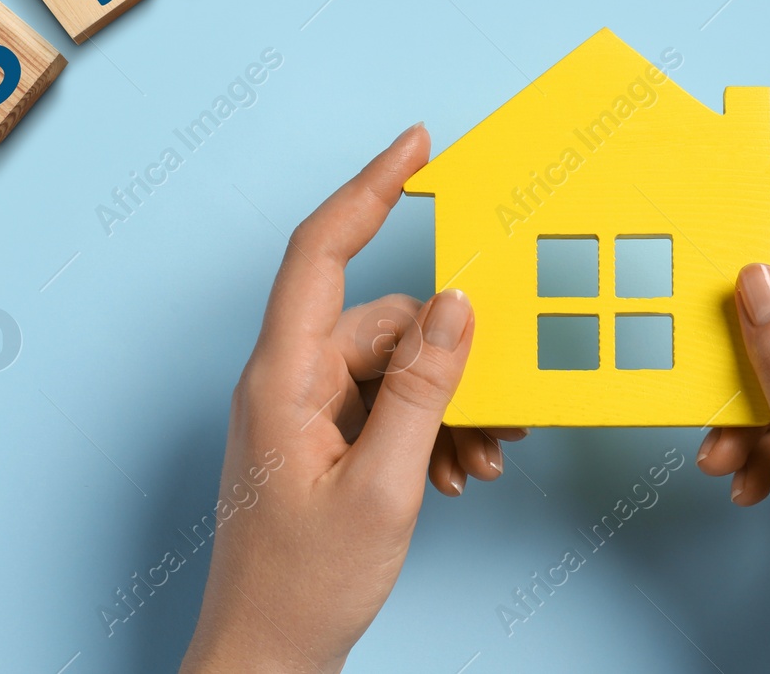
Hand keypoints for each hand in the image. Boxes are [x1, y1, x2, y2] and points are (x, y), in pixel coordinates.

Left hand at [180, 124, 523, 673]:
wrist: (267, 658)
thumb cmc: (303, 586)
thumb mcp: (384, 486)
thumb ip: (425, 390)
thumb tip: (458, 305)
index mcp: (282, 377)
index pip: (322, 251)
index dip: (371, 188)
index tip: (417, 145)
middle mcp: (287, 380)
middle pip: (384, 323)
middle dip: (451, 359)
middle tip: (502, 411)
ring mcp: (302, 409)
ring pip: (395, 366)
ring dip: (446, 405)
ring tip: (477, 461)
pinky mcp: (320, 437)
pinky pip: (387, 403)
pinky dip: (429, 428)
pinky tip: (455, 472)